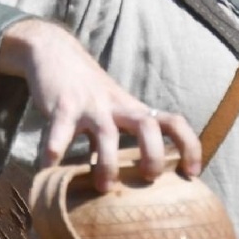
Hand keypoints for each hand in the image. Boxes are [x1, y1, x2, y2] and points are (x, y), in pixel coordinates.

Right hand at [0, 18, 200, 190]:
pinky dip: (54, 153)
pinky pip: (60, 132)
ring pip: (107, 134)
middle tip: (147, 179)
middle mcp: (117, 106)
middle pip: (147, 126)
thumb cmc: (86, 89)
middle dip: (153, 155)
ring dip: (108, 164)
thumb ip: (120, 136)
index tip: (191, 174)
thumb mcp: (112, 107)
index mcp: (133, 108)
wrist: (54, 51)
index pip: (173, 123)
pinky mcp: (62, 105)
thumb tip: (127, 180)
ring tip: (103, 187)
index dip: (189, 147)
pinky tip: (48, 171)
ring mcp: (90, 105)